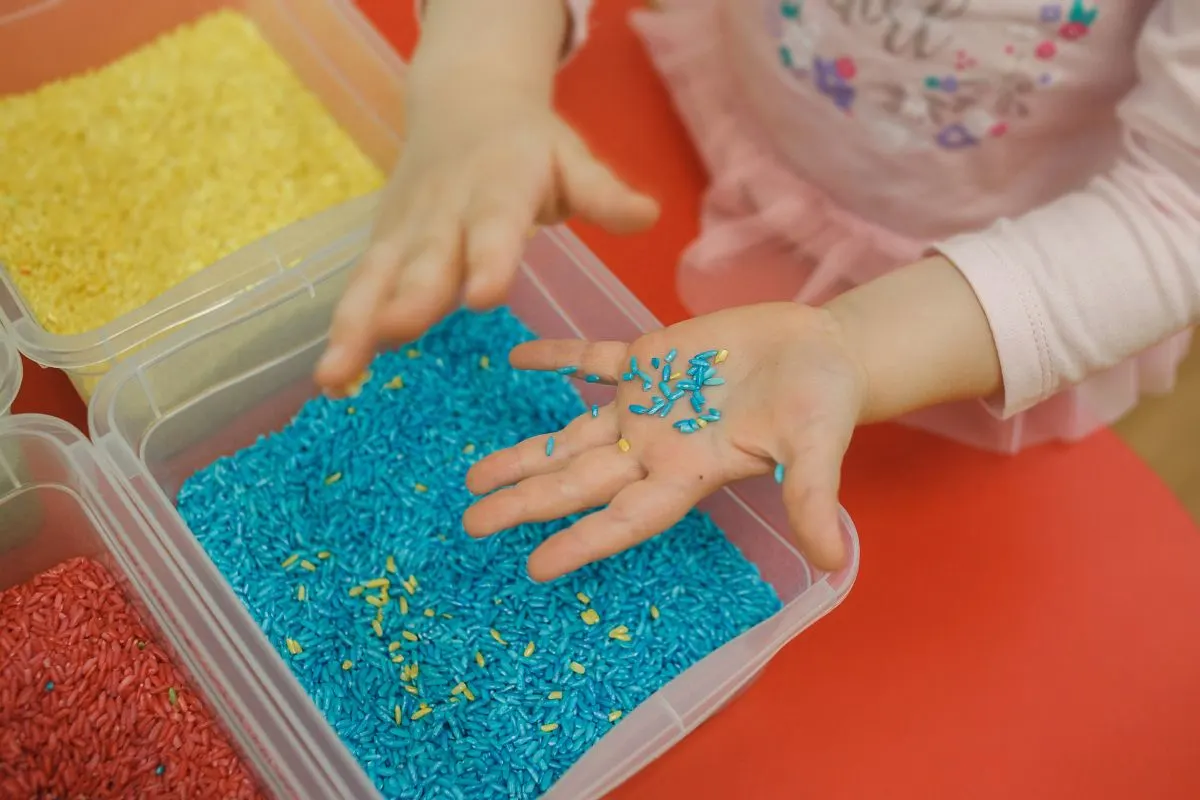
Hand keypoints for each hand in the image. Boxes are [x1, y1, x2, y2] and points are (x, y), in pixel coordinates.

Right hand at [315, 92, 659, 393]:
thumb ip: (603, 194)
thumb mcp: (571, 159)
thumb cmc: (528, 145)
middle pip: (426, 257)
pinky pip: (360, 290)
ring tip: (335, 374)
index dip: (488, 258)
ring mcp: (406, 230)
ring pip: (377, 279)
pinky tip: (331, 378)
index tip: (483, 295)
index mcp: (498, 187)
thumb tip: (649, 216)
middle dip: (411, 297)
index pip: (495, 225)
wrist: (463, 102)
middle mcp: (445, 211)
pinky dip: (343, 331)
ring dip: (356, 326)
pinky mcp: (382, 246)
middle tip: (397, 333)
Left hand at [463, 303, 867, 580]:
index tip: (534, 566)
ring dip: (525, 452)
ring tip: (473, 476)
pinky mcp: (649, 358)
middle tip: (472, 523)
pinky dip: (558, 357)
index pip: (626, 517)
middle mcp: (655, 447)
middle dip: (527, 501)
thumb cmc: (824, 404)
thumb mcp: (817, 446)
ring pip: (572, 434)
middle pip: (580, 482)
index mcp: (689, 473)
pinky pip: (592, 359)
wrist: (822, 352)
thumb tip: (833, 562)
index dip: (583, 541)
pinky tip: (517, 356)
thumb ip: (811, 495)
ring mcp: (646, 404)